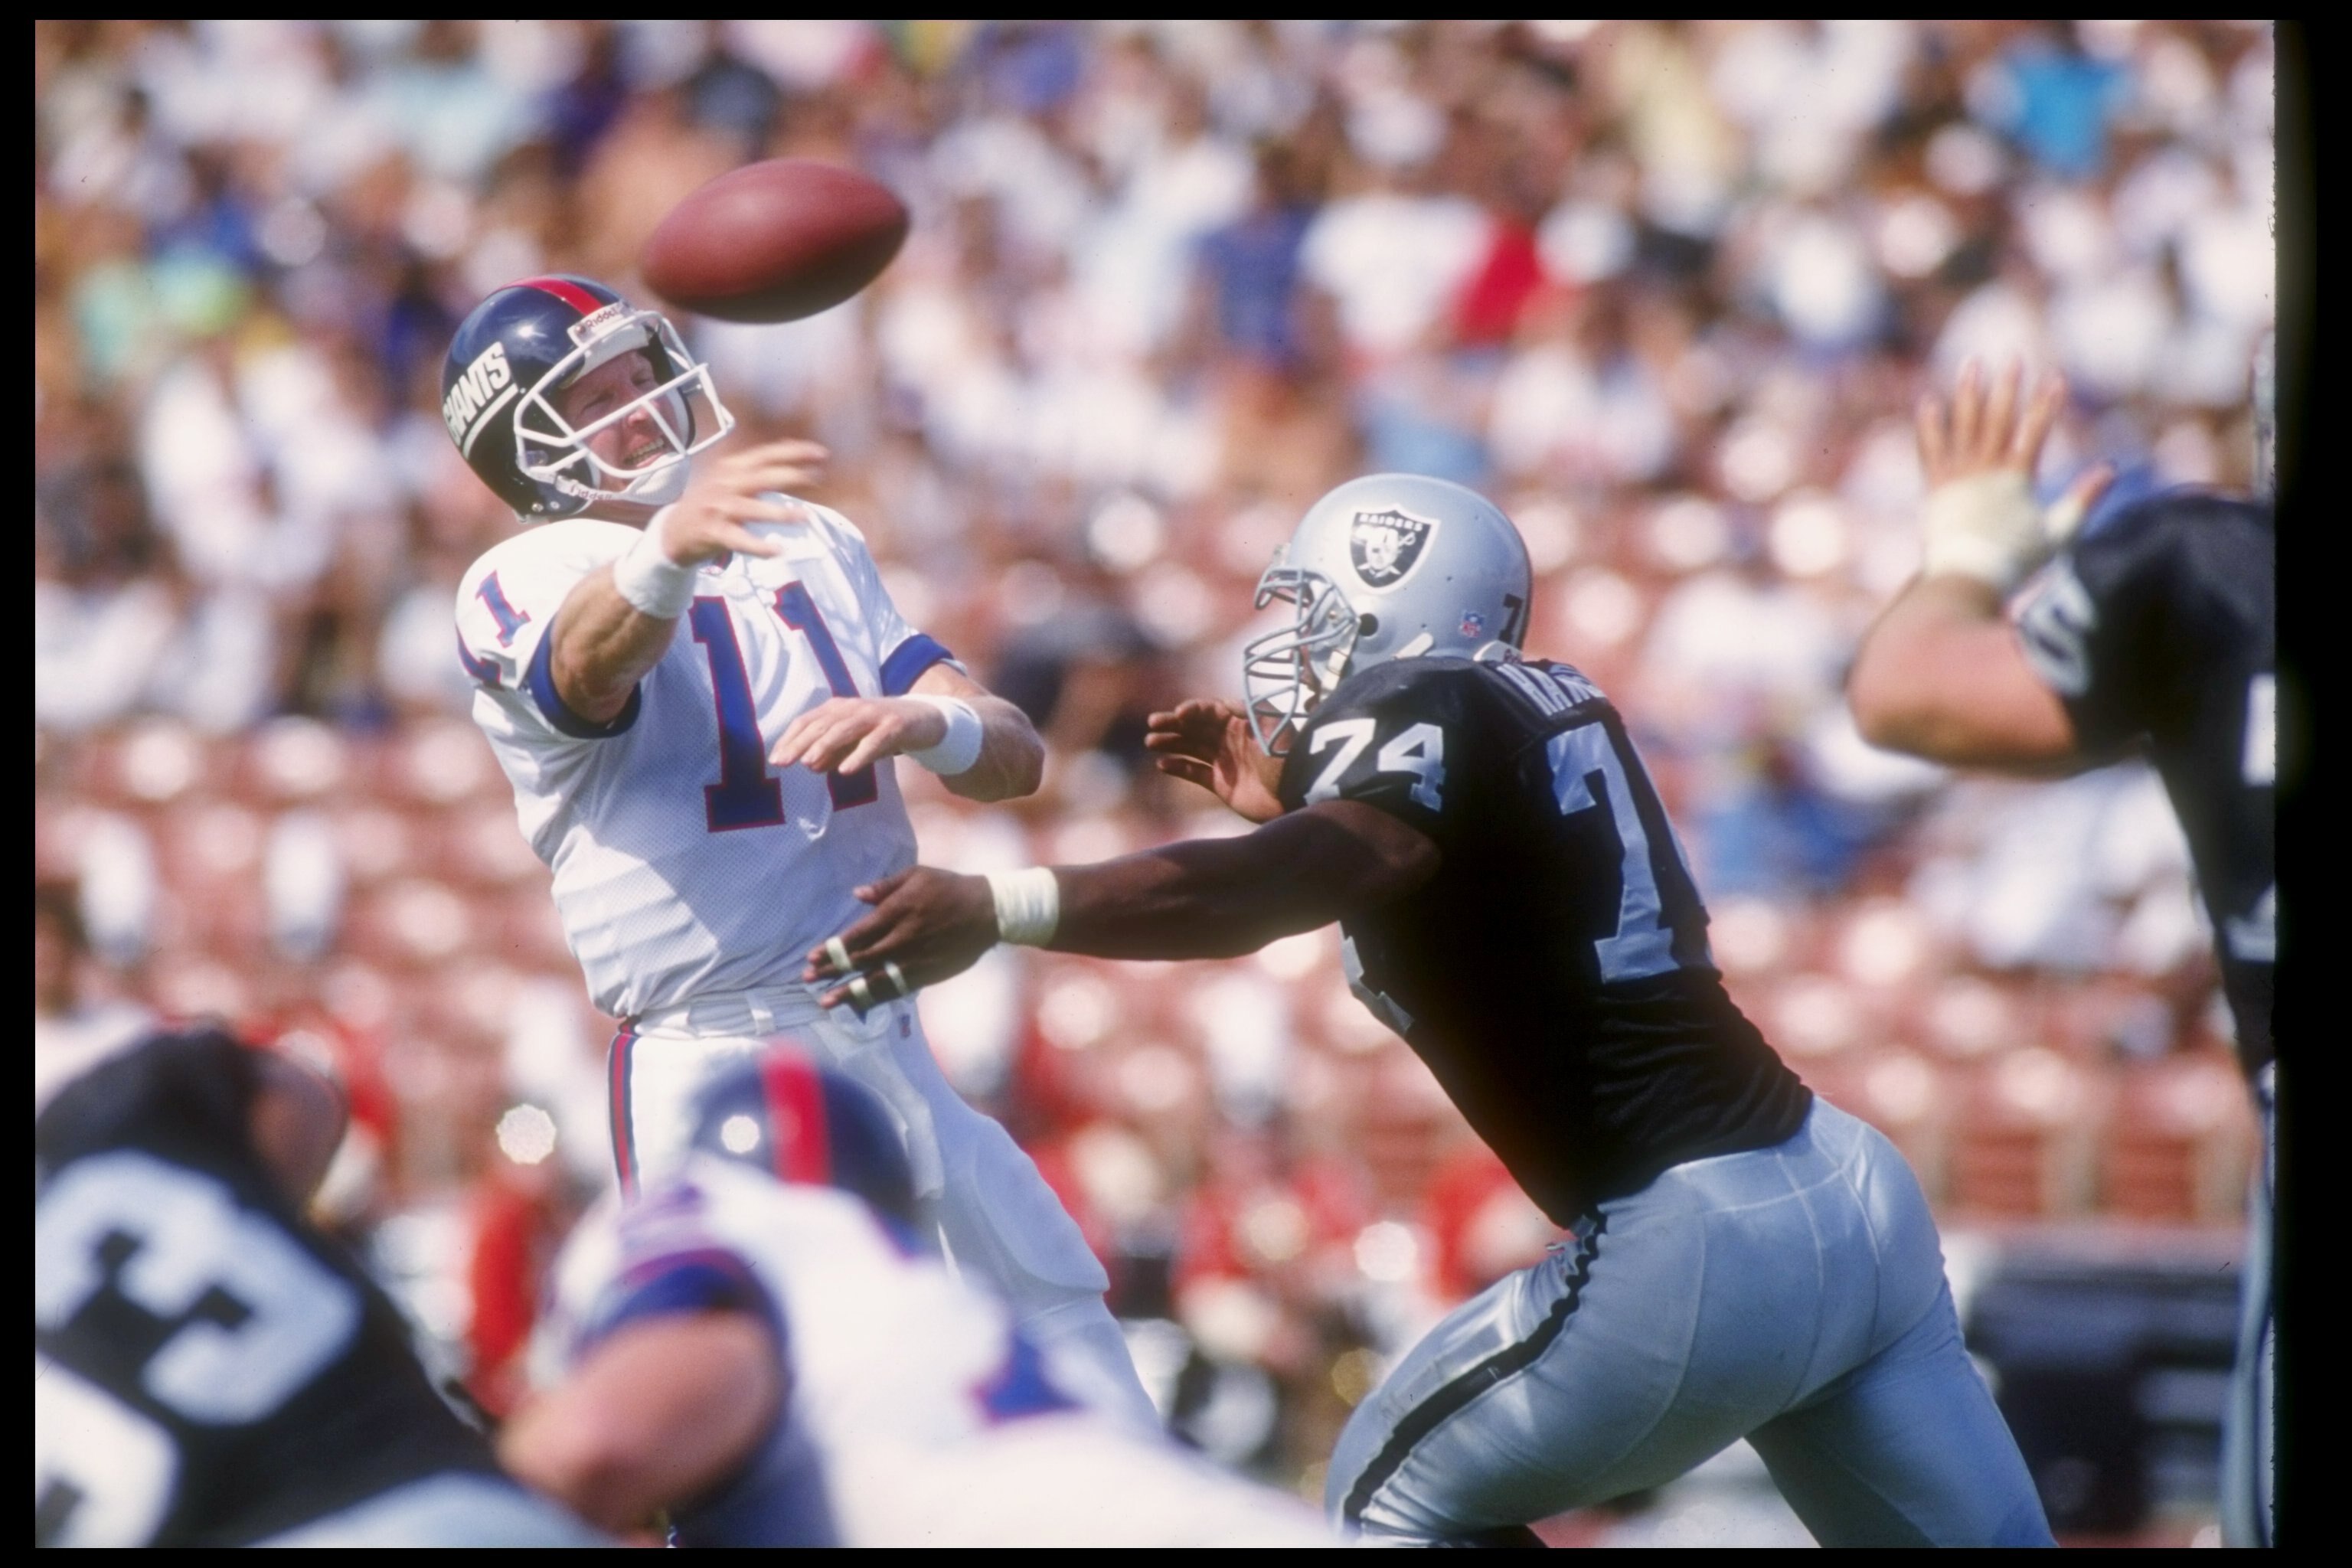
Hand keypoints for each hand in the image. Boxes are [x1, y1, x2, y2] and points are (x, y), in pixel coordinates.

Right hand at [657, 440, 829, 567]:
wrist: (673, 530)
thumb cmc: (710, 504)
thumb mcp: (728, 480)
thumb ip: (755, 470)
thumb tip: (792, 455)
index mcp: (731, 468)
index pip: (765, 455)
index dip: (794, 452)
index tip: (821, 454)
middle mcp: (725, 484)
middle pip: (761, 476)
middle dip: (791, 475)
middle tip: (817, 479)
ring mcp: (718, 508)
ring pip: (751, 508)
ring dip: (779, 512)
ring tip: (804, 516)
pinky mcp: (713, 532)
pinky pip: (739, 539)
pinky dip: (758, 546)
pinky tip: (777, 550)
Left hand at [770, 696, 942, 774]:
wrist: (926, 719)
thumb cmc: (883, 731)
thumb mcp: (854, 742)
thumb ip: (833, 752)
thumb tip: (809, 765)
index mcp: (839, 708)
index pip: (808, 721)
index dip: (790, 739)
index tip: (775, 759)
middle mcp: (853, 707)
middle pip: (822, 724)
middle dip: (800, 743)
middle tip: (782, 762)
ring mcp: (875, 714)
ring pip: (844, 729)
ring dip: (824, 746)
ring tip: (808, 763)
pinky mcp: (895, 725)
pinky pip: (875, 741)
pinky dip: (859, 754)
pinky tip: (846, 770)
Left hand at [803, 867, 998, 1009]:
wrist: (988, 911)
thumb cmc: (950, 888)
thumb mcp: (916, 875)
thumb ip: (885, 887)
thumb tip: (857, 895)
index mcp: (896, 912)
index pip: (856, 936)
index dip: (832, 949)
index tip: (812, 958)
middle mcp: (901, 939)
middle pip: (859, 960)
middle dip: (831, 971)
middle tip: (807, 979)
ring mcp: (914, 960)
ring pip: (875, 981)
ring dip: (848, 992)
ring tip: (825, 1002)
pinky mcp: (927, 974)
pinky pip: (897, 989)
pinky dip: (876, 998)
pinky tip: (860, 1004)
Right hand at [1144, 699, 1287, 822]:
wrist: (1297, 797)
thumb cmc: (1288, 760)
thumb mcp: (1274, 731)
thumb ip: (1250, 714)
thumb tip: (1224, 703)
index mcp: (1241, 722)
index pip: (1211, 711)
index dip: (1194, 710)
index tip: (1179, 713)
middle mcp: (1230, 739)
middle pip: (1196, 727)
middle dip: (1174, 724)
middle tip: (1153, 723)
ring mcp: (1224, 761)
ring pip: (1191, 747)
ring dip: (1171, 742)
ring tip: (1151, 742)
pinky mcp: (1221, 784)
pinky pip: (1195, 772)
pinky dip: (1179, 767)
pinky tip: (1163, 764)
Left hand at [1914, 363, 2111, 588]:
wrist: (1967, 578)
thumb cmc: (2017, 561)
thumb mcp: (2059, 532)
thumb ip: (2084, 498)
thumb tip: (2110, 470)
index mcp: (2017, 478)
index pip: (2036, 431)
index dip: (2047, 404)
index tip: (2056, 378)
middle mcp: (1986, 470)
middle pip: (1999, 418)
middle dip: (2008, 385)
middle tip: (2013, 357)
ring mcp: (1958, 476)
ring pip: (1963, 424)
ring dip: (1968, 391)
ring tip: (1971, 363)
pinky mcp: (1935, 487)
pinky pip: (1930, 449)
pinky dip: (1929, 425)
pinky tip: (1928, 401)